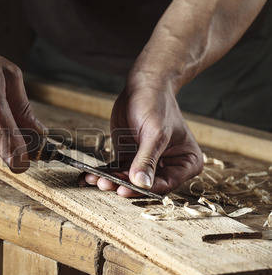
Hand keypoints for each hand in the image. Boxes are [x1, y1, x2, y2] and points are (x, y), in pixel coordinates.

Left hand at [84, 73, 202, 195]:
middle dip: (123, 185)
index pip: (165, 184)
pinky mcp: (130, 157)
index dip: (143, 188)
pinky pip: (118, 170)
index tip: (124, 188)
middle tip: (105, 184)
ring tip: (94, 179)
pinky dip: (105, 173)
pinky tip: (89, 176)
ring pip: (128, 179)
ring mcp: (148, 163)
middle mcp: (169, 166)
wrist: (144, 85)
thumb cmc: (157, 104)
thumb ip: (147, 160)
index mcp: (187, 162)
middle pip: (145, 184)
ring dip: (111, 181)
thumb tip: (141, 184)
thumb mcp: (155, 133)